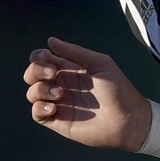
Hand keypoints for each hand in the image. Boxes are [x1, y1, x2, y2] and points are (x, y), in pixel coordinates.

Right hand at [23, 37, 149, 151]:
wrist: (126, 119)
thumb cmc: (118, 89)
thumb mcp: (100, 64)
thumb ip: (75, 52)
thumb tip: (51, 40)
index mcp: (72, 69)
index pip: (45, 60)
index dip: (38, 57)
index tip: (45, 56)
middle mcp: (62, 84)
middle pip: (33, 75)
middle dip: (36, 71)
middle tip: (52, 73)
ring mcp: (59, 103)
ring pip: (33, 93)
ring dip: (40, 90)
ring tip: (59, 93)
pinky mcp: (57, 120)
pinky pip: (36, 113)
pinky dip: (39, 108)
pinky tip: (54, 107)